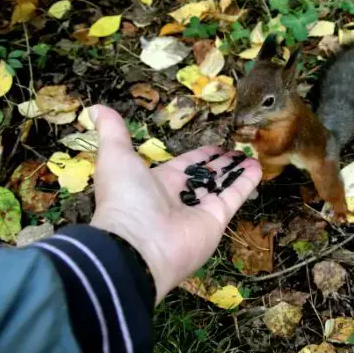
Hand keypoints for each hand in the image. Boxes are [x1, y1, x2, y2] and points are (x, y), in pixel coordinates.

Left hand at [88, 105, 261, 301]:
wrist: (136, 244)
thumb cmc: (125, 198)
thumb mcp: (115, 156)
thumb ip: (113, 132)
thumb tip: (96, 108)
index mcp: (158, 183)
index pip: (184, 166)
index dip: (200, 156)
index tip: (215, 146)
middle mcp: (180, 198)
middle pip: (205, 177)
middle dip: (220, 165)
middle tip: (237, 151)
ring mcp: (199, 211)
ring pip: (221, 186)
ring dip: (236, 172)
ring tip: (252, 156)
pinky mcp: (215, 221)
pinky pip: (233, 197)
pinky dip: (245, 183)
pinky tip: (257, 167)